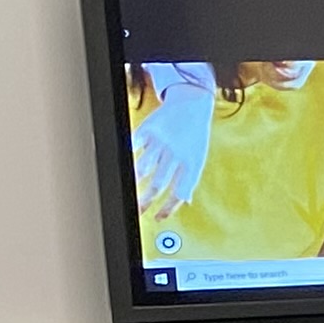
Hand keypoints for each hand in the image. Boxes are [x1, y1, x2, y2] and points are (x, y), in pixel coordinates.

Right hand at [133, 64, 217, 216]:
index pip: (179, 192)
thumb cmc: (194, 135)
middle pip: (158, 183)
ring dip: (134, 184)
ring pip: (143, 168)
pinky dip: (127, 160)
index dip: (168, 208)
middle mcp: (176, 153)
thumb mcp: (198, 157)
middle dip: (146, 201)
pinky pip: (134, 148)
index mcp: (192, 163)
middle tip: (138, 210)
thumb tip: (185, 201)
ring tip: (130, 194)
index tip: (158, 218)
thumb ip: (190, 178)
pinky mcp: (148, 130)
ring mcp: (161, 141)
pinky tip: (125, 171)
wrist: (192, 105)